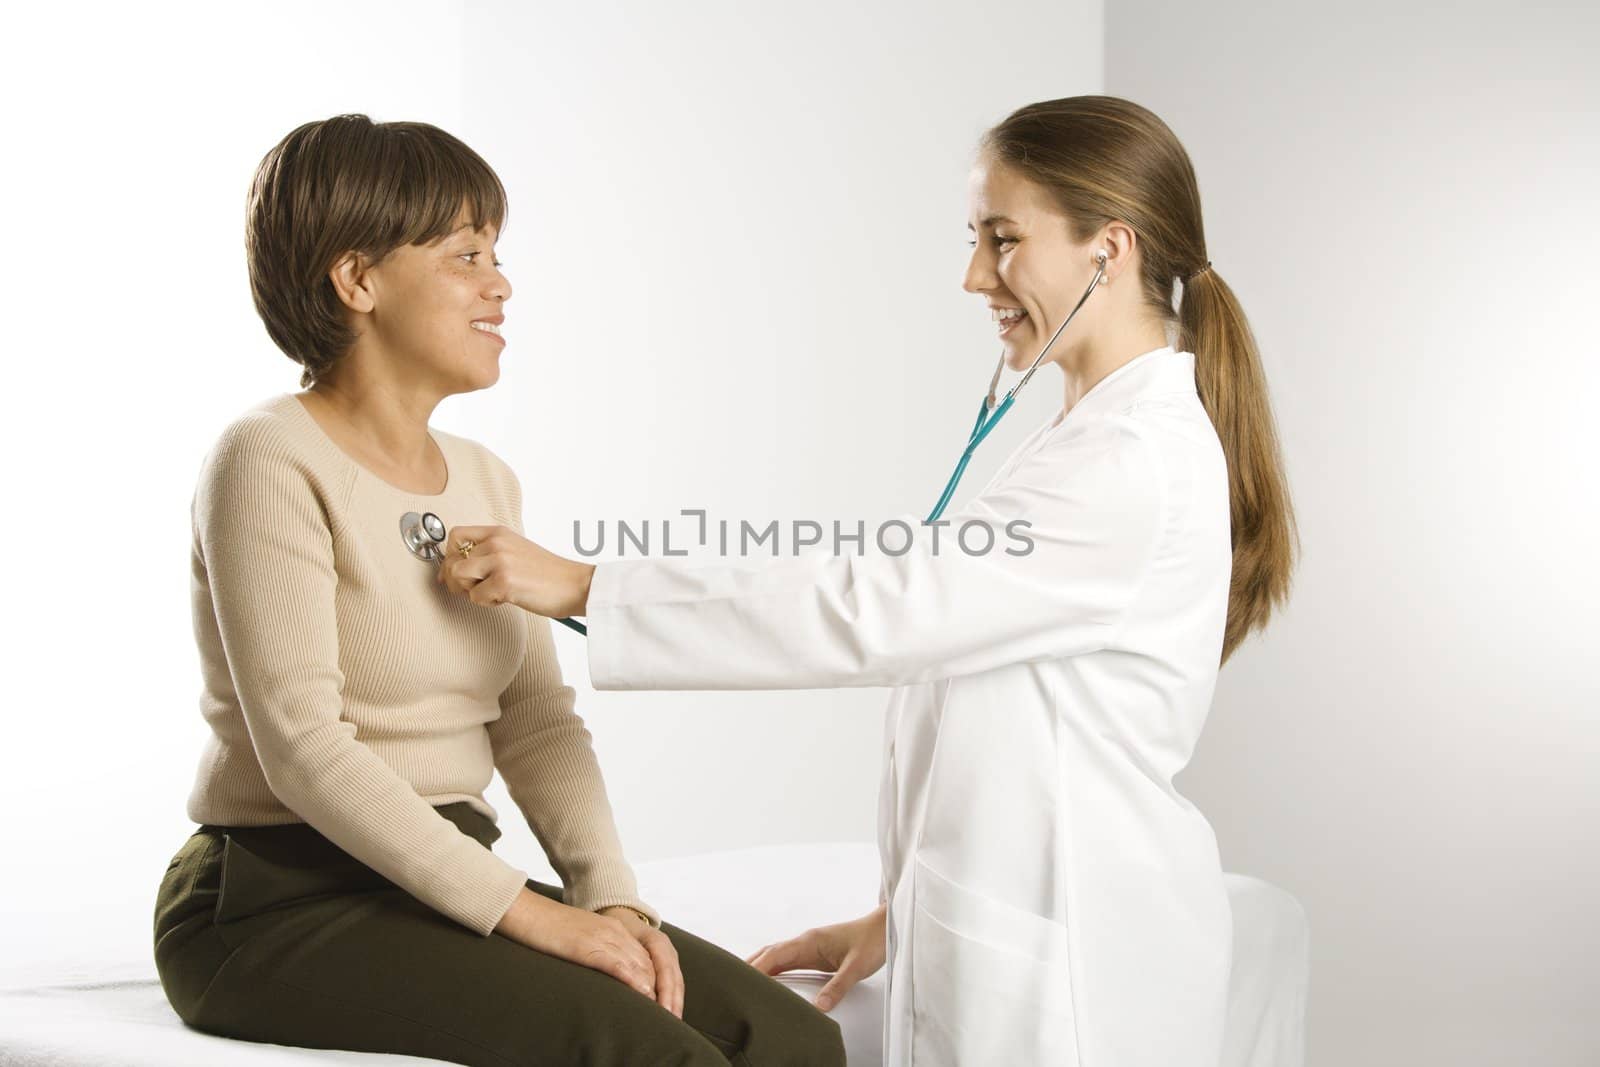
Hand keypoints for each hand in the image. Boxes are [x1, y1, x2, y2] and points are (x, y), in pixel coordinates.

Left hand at [437, 524, 593, 618]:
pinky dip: (488, 603)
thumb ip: (488, 553)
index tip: (452, 572)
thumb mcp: (515, 551)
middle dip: (456, 581)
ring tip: (492, 593)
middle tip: (472, 590)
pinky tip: (506, 598)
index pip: (456, 535)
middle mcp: (496, 543)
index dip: (448, 556)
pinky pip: (475, 597)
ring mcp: (500, 561)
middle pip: (452, 561)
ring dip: (470, 591)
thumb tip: (451, 570)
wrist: (575, 585)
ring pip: (459, 578)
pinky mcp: (504, 582)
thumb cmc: (547, 574)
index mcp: (498, 532)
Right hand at [494, 888, 678, 1013]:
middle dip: (662, 989)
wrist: (527, 911)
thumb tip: (604, 974)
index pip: (646, 958)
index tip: (664, 1004)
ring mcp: (603, 937)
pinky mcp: (588, 946)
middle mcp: (615, 932)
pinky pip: (617, 963)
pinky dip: (632, 980)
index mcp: (614, 929)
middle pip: (649, 963)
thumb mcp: (581, 939)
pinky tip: (642, 993)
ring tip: (662, 1012)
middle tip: (670, 1013)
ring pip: (638, 964)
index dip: (658, 982)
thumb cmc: (548, 929)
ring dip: (652, 989)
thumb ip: (597, 952)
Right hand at [745, 905, 886, 1012]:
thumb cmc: (872, 942)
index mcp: (809, 941)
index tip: (739, 981)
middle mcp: (804, 941)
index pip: (774, 955)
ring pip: (776, 955)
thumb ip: (837, 987)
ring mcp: (808, 946)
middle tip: (730, 983)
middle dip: (749, 966)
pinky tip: (769, 980)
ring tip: (742, 982)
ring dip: (759, 966)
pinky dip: (773, 968)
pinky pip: (787, 960)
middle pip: (769, 953)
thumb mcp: (856, 967)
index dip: (755, 968)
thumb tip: (819, 1009)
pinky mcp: (815, 952)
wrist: (885, 927)